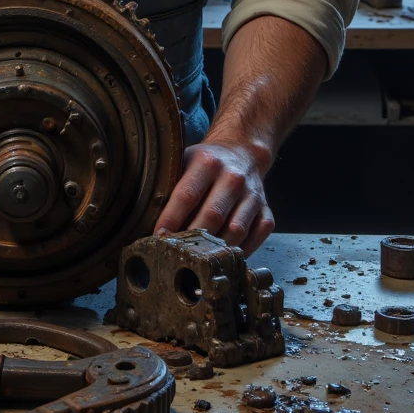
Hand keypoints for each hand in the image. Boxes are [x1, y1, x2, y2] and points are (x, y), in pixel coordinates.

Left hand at [155, 138, 274, 254]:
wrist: (243, 153)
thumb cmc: (207, 163)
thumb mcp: (185, 162)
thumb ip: (171, 186)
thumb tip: (147, 219)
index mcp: (208, 163)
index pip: (187, 195)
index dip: (171, 219)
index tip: (158, 237)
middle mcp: (233, 178)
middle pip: (212, 216)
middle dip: (192, 239)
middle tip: (176, 254)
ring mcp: (252, 195)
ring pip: (235, 231)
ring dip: (216, 249)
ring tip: (198, 259)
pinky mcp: (266, 210)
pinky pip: (256, 237)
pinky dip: (241, 251)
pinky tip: (224, 255)